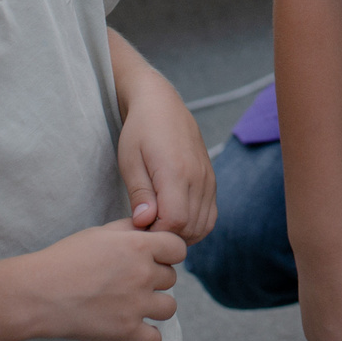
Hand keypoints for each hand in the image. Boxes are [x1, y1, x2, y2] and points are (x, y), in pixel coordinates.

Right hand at [12, 222, 185, 340]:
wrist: (39, 292)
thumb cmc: (65, 258)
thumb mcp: (100, 232)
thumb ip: (130, 230)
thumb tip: (150, 228)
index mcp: (139, 246)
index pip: (178, 248)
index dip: (167, 252)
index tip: (153, 257)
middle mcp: (143, 274)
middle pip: (171, 277)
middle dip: (155, 278)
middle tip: (130, 281)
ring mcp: (136, 304)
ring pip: (169, 307)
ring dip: (156, 306)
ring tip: (135, 304)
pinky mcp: (125, 331)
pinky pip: (154, 339)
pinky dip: (146, 336)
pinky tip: (133, 328)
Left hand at [116, 76, 216, 243]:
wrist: (162, 105)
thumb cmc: (140, 131)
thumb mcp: (130, 161)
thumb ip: (139, 194)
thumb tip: (145, 222)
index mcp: (176, 172)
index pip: (175, 222)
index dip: (156, 232)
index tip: (139, 224)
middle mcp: (198, 178)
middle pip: (190, 228)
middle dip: (167, 235)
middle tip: (145, 224)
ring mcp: (208, 180)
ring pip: (203, 225)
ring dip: (181, 233)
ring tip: (158, 222)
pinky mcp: (211, 181)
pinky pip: (209, 215)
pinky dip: (194, 226)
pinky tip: (173, 218)